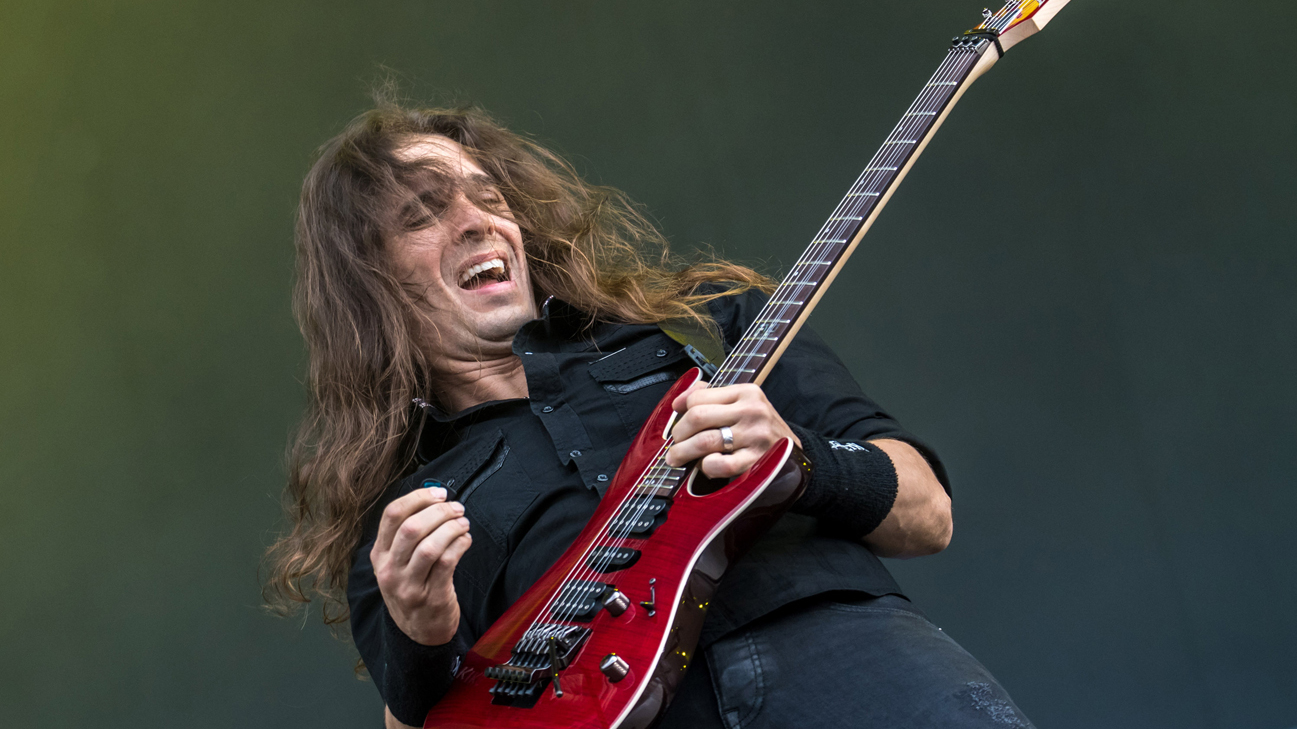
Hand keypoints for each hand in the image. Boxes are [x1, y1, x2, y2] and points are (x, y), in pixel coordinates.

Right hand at [370, 487, 471, 645]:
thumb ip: (407, 535)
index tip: (439, 493)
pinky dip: (460, 545)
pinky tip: (465, 540)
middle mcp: (390, 570)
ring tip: (463, 524)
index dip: (418, 497)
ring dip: (452, 528)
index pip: (392, 515)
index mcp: (379, 555)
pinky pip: (447, 562)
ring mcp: (409, 586)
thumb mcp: (397, 564)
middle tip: (457, 509)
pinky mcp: (431, 597)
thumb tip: (435, 498)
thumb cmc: (412, 588)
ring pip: (431, 545)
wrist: (418, 633)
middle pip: (411, 528)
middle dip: (439, 512)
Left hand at [664, 382, 801, 478]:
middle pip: (697, 417)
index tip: (677, 423)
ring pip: (704, 441)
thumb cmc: (761, 428)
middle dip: (679, 434)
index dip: (681, 412)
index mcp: (746, 392)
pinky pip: (721, 464)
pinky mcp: (757, 461)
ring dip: (683, 452)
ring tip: (677, 459)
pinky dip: (707, 466)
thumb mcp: (742, 403)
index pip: (699, 398)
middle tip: (676, 444)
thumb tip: (678, 401)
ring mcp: (755, 436)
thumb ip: (711, 395)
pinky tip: (706, 466)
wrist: (793, 452)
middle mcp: (752, 411)